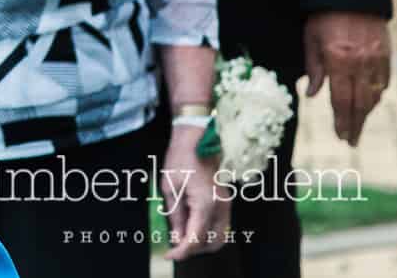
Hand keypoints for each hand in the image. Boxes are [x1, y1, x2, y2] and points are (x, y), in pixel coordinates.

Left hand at [157, 123, 229, 259]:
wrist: (197, 140)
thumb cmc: (180, 159)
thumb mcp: (169, 188)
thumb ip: (175, 215)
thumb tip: (177, 238)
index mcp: (205, 204)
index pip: (196, 238)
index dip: (182, 251)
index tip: (170, 255)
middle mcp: (221, 207)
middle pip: (213, 243)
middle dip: (194, 249)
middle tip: (175, 246)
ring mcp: (226, 205)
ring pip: (220, 237)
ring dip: (202, 243)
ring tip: (182, 236)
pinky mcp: (226, 202)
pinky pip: (220, 226)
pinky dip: (207, 232)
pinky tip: (190, 225)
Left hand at [303, 11, 391, 145]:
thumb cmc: (323, 16)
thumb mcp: (310, 40)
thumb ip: (313, 69)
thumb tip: (311, 95)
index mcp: (338, 61)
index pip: (341, 101)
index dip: (342, 121)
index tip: (342, 136)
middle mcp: (360, 64)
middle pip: (360, 103)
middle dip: (356, 124)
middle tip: (351, 140)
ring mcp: (376, 59)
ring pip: (375, 95)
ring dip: (367, 112)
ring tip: (358, 124)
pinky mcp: (386, 54)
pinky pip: (385, 81)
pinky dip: (378, 94)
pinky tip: (371, 102)